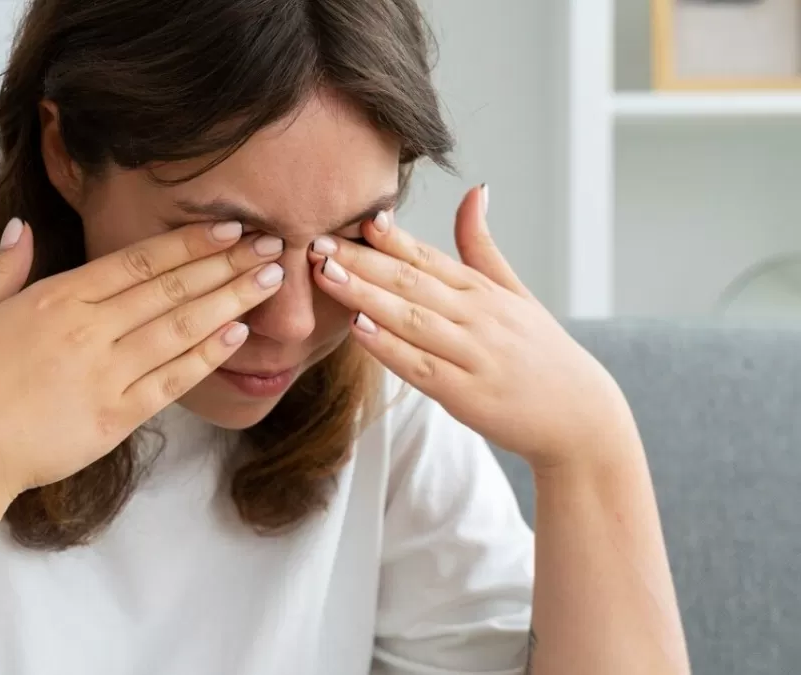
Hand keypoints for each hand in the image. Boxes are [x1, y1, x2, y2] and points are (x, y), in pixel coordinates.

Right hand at [0, 217, 284, 507]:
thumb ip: (4, 268)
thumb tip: (22, 228)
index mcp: (57, 296)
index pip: (138, 261)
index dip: (190, 242)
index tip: (230, 227)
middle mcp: (89, 328)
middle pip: (171, 288)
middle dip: (227, 263)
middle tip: (274, 244)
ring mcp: (105, 374)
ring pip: (181, 328)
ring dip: (231, 300)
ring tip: (271, 280)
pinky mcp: (114, 418)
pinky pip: (171, 382)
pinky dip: (206, 356)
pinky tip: (237, 334)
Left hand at [308, 186, 636, 471]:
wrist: (581, 418)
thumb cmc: (542, 354)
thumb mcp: (516, 292)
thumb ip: (483, 246)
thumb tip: (475, 190)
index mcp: (482, 291)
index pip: (428, 256)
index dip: (389, 237)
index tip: (353, 216)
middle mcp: (477, 316)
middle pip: (410, 281)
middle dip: (360, 260)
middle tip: (316, 240)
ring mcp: (472, 354)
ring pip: (410, 318)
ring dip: (365, 294)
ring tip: (326, 274)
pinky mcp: (466, 394)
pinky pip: (420, 366)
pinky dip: (388, 346)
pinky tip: (358, 329)